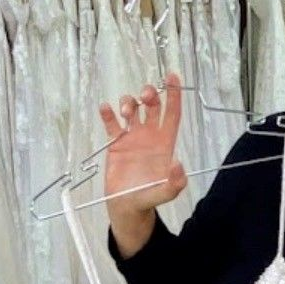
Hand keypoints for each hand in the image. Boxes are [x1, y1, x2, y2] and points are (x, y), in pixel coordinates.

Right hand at [98, 70, 187, 221]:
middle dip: (149, 94)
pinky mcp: (115, 143)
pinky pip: (111, 123)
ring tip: (126, 113)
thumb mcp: (164, 193)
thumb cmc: (147, 198)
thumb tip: (178, 164)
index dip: (174, 95)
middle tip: (145, 96)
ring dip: (129, 104)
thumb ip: (174, 183)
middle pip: (151, 106)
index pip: (172, 114)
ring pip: (132, 109)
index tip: (172, 76)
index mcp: (164, 143)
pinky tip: (106, 109)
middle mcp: (149, 135)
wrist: (126, 207)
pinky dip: (108, 114)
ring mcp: (132, 137)